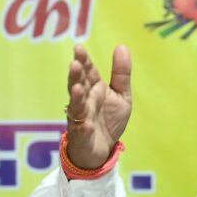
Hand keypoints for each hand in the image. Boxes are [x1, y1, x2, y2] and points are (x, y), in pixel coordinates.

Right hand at [66, 45, 131, 168]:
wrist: (103, 149)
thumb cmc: (109, 119)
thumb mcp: (121, 95)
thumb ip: (121, 73)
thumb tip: (122, 46)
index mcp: (94, 89)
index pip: (88, 72)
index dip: (84, 61)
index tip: (79, 48)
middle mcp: (85, 101)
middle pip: (78, 86)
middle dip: (76, 75)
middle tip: (75, 63)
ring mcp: (81, 118)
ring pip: (76, 106)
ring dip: (76, 97)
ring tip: (77, 88)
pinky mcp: (82, 136)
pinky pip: (82, 131)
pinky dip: (83, 127)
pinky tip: (86, 124)